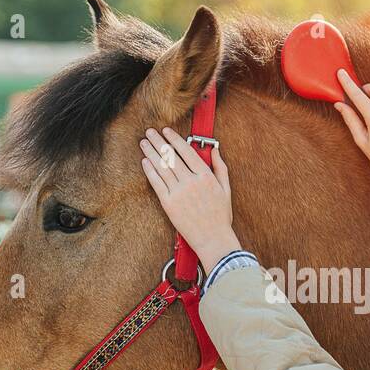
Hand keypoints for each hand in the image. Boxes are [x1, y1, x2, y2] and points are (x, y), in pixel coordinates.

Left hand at [139, 127, 240, 271]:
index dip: (175, 139)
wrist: (213, 239)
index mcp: (206, 176)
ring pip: (162, 167)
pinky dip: (150, 171)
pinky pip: (157, 183)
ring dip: (151, 152)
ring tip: (144, 142)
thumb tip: (215, 150)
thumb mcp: (226, 189)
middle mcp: (191, 182)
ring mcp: (179, 193)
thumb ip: (220, 167)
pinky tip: (145, 161)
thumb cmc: (221, 215)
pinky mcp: (169, 204)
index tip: (166, 131)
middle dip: (159, 142)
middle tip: (150, 131)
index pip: (187, 152)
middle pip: (171, 156)